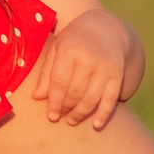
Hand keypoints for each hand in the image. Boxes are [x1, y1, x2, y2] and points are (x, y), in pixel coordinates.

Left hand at [27, 6, 135, 129]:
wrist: (106, 28)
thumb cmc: (74, 40)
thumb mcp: (57, 49)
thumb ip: (47, 72)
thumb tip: (36, 97)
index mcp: (69, 50)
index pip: (59, 82)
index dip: (54, 102)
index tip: (50, 116)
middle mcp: (88, 58)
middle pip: (75, 92)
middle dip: (66, 108)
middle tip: (60, 118)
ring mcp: (104, 68)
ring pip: (91, 98)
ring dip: (81, 114)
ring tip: (72, 120)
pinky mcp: (117, 75)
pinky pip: (111, 99)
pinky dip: (104, 114)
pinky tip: (96, 125)